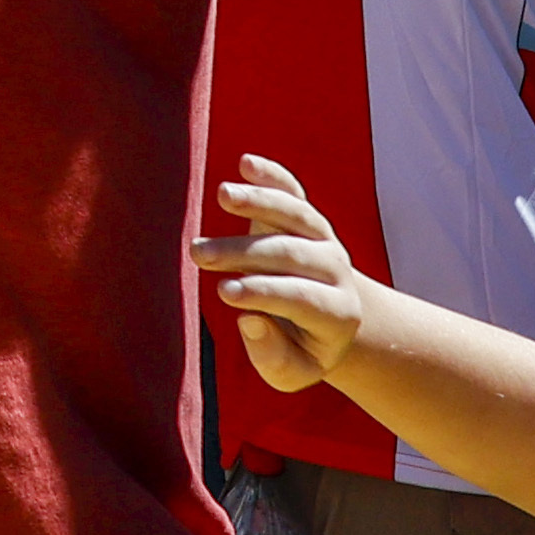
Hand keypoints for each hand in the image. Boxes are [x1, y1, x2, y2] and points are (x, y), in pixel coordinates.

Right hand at [196, 157, 373, 390]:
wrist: (337, 320)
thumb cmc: (303, 350)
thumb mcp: (292, 371)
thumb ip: (271, 355)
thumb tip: (249, 320)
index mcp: (337, 312)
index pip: (301, 297)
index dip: (264, 293)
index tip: (224, 292)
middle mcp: (335, 270)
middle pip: (290, 253)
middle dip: (242, 252)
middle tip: (197, 254)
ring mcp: (324, 239)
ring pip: (296, 213)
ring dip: (259, 201)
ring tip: (222, 194)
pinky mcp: (308, 218)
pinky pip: (295, 192)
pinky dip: (273, 175)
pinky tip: (247, 163)